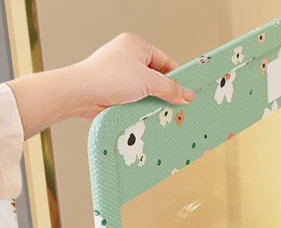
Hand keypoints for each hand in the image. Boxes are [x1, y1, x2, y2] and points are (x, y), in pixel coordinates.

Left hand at [9, 34, 192, 138]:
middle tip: (178, 106)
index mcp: (136, 46)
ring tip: (162, 113)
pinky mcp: (115, 91)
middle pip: (157, 77)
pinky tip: (148, 116)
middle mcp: (128, 58)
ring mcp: (121, 75)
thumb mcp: (148, 82)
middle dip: (166, 93)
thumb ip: (170, 89)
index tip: (187, 93)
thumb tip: (187, 95)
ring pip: (147, 90)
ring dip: (154, 102)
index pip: (165, 61)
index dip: (177, 77)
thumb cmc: (108, 78)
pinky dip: (143, 108)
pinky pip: (136, 99)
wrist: (81, 94)